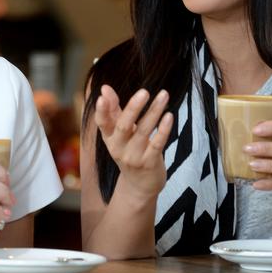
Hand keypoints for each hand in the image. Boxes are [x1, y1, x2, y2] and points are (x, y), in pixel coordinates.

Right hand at [95, 85, 172, 199]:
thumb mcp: (118, 132)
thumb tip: (105, 87)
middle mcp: (119, 148)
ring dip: (154, 112)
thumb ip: (113, 109)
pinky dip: (163, 130)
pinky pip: (157, 144)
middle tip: (144, 92)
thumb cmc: (129, 150)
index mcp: (109, 138)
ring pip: (144, 132)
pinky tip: (169, 116)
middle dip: (133, 108)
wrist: (139, 184)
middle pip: (123, 126)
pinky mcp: (150, 163)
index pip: (102, 123)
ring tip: (164, 95)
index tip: (102, 97)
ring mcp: (134, 157)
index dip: (101, 111)